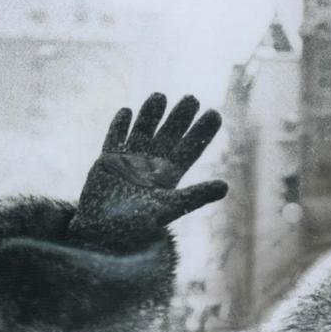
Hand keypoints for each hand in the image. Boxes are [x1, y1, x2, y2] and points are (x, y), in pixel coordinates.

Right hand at [70, 93, 227, 248]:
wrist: (104, 236)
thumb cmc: (138, 228)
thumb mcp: (171, 208)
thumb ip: (196, 196)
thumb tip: (226, 186)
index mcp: (169, 176)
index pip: (189, 148)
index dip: (201, 132)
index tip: (215, 113)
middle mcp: (151, 166)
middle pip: (169, 136)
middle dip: (180, 117)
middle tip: (193, 98)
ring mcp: (129, 162)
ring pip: (143, 132)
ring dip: (151, 114)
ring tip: (161, 95)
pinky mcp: (107, 162)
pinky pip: (115, 139)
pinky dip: (119, 126)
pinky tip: (126, 111)